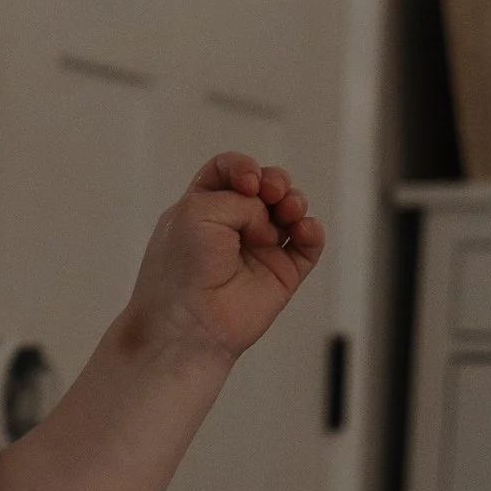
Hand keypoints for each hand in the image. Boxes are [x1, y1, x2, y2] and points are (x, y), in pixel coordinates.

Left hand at [126, 156, 324, 365]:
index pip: (228, 171)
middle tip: (270, 193)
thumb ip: (239, 198)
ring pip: (290, 211)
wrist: (189, 323)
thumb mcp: (197, 211)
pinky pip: (307, 244)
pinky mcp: (282, 274)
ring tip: (288, 211)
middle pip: (265, 187)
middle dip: (275, 181)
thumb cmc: (179, 271)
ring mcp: (258, 249)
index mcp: (202, 208)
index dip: (242, 167)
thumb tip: (266, 217)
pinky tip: (303, 229)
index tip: (246, 181)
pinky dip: (312, 231)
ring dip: (294, 202)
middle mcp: (231, 226)